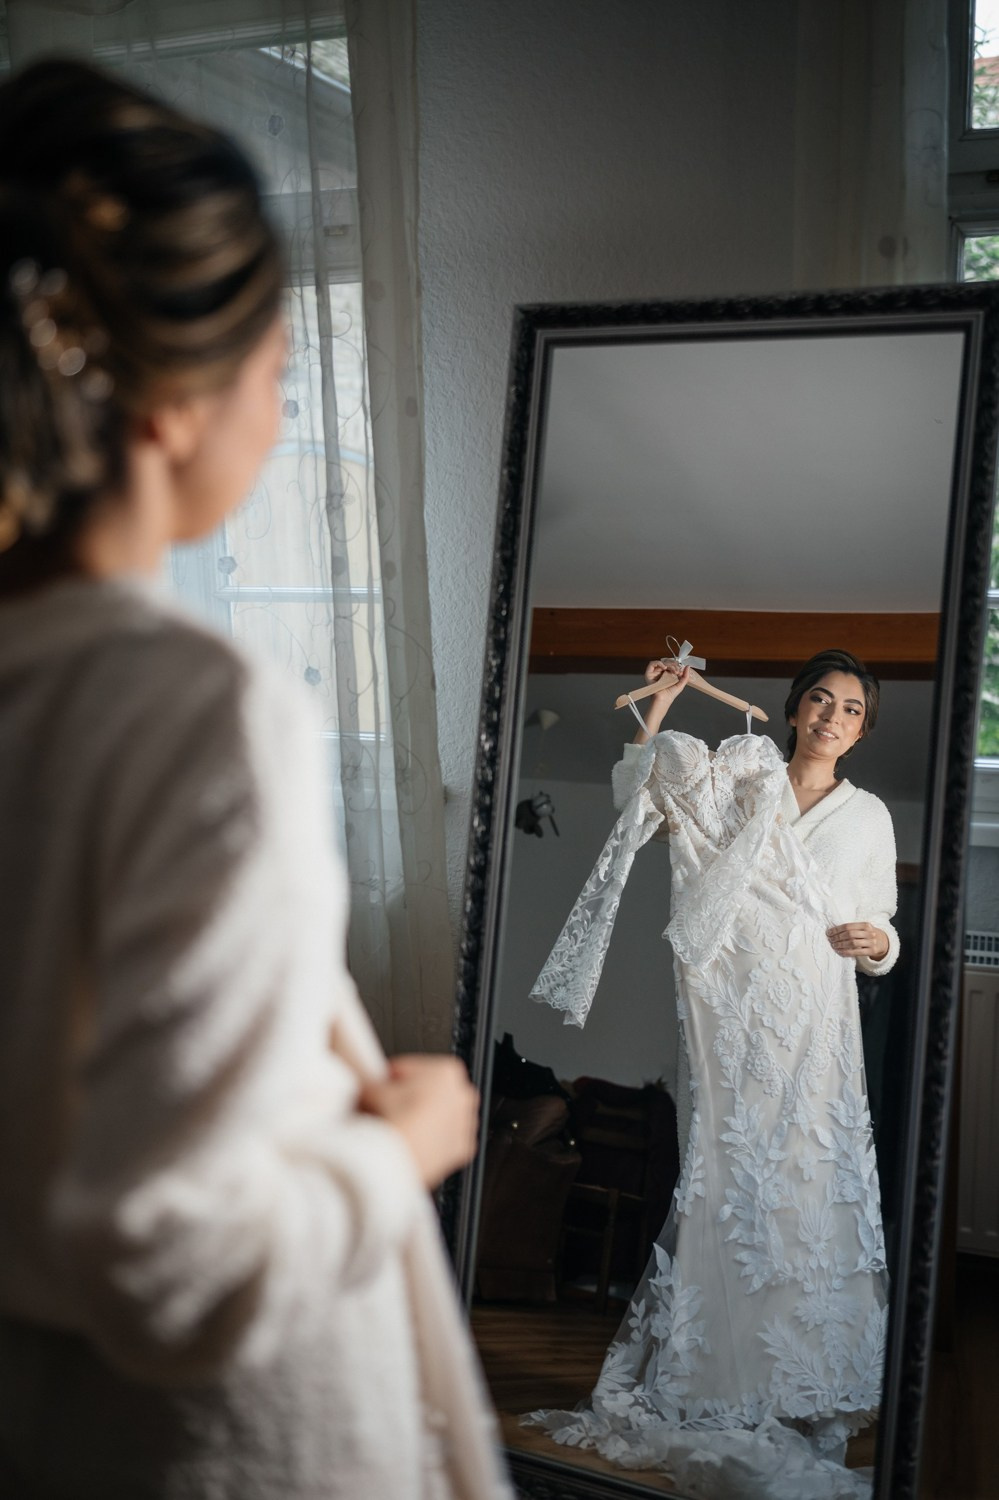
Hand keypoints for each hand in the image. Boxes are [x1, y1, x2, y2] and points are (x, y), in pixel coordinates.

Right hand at [358, 1055, 479, 1189]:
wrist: (401, 1162)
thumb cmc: (395, 1122)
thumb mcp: (372, 1089)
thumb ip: (368, 1080)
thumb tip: (362, 1081)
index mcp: (447, 1071)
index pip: (408, 1069)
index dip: (387, 1079)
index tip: (378, 1089)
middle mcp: (463, 1094)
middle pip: (425, 1091)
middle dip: (405, 1098)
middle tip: (384, 1109)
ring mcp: (466, 1123)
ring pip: (436, 1115)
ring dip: (418, 1119)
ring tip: (396, 1127)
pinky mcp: (461, 1149)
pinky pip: (441, 1139)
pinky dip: (427, 1140)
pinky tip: (410, 1142)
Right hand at [634, 661, 688, 741]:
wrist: (663, 699)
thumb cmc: (671, 694)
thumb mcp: (681, 684)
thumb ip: (686, 675)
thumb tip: (687, 666)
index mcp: (668, 674)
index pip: (672, 664)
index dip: (677, 665)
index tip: (680, 672)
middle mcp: (661, 673)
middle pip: (667, 662)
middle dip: (674, 665)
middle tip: (677, 672)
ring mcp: (655, 672)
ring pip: (662, 662)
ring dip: (669, 664)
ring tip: (673, 671)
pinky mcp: (649, 673)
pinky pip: (653, 663)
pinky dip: (659, 663)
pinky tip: (665, 668)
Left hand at [827, 923, 888, 961]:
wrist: (883, 942)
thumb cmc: (868, 934)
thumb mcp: (863, 928)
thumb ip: (852, 928)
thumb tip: (833, 931)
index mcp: (865, 925)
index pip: (848, 926)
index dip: (837, 930)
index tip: (829, 933)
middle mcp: (869, 932)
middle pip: (849, 934)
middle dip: (837, 937)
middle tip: (830, 940)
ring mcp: (872, 942)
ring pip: (853, 943)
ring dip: (841, 945)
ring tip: (834, 946)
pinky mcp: (872, 951)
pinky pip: (857, 952)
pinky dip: (847, 952)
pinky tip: (840, 952)